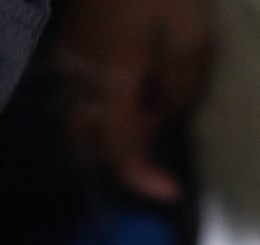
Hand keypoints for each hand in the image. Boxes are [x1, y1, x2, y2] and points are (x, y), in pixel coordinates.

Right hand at [57, 0, 211, 201]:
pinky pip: (82, 92)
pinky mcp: (72, 38)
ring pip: (81, 117)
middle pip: (87, 141)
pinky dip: (107, 109)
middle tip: (162, 160)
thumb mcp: (190, 39)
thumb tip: (164, 115)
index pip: (116, 150)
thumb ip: (177, 88)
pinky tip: (139, 97)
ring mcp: (69, 54)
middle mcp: (79, 73)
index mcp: (110, 78)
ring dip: (113, 133)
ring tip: (155, 126)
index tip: (172, 192)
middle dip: (122, 159)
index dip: (141, 178)